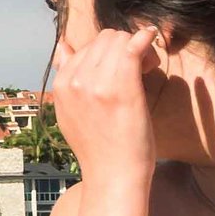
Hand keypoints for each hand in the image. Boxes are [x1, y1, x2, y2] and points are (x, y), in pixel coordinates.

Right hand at [50, 20, 165, 186]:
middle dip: (124, 47)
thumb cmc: (98, 147)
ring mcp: (97, 84)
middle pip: (105, 39)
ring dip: (138, 48)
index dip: (110, 54)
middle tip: (141, 69)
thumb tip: (63, 46)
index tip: (125, 71)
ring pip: (120, 40)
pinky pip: (133, 47)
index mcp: (62, 85)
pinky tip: (152, 38)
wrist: (113, 176)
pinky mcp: (121, 88)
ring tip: (147, 69)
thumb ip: (67, 78)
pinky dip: (145, 38)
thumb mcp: (71, 111)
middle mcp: (76, 81)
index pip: (87, 47)